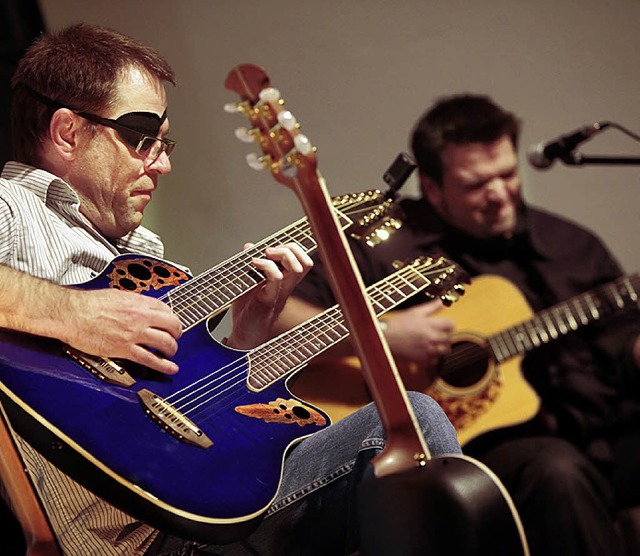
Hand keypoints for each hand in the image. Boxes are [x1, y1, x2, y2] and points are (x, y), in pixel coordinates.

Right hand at [64, 288, 182, 373]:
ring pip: (166, 342)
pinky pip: (151, 359)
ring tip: (170, 352)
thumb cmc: (87, 304)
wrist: (71, 313)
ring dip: (172, 349)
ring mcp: (134, 333)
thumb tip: (141, 306)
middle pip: (172, 325)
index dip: (171, 318)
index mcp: (138, 302)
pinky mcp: (125, 349)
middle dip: (176, 333)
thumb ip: (133, 302)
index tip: (170, 323)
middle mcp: (140, 317)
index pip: (167, 309)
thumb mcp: (117, 296)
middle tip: (174, 337)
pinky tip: (170, 368)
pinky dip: (164, 366)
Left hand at [227, 242, 312, 348]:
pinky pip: (276, 279)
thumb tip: (249, 246)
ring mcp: (279, 294)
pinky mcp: (268, 301)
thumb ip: (250, 265)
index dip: (293, 249)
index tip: (272, 249)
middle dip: (290, 249)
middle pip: (306, 262)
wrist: (243, 338)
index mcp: (286, 283)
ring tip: (264, 256)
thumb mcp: (248, 283)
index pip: (303, 261)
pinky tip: (254, 264)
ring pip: (297, 269)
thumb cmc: (247, 312)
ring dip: (282, 255)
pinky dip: (266, 266)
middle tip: (270, 251)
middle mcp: (287, 288)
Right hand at [383, 299, 453, 369]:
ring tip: (436, 343)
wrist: (385, 338)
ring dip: (443, 346)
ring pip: (445, 350)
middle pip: (449, 338)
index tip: (445, 324)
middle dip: (446, 335)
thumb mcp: (415, 312)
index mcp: (429, 324)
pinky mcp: (422, 359)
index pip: (450, 324)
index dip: (449, 324)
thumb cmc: (397, 325)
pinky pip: (436, 360)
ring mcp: (427, 349)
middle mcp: (431, 337)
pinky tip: (429, 352)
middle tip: (440, 333)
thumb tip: (441, 302)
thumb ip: (431, 307)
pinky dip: (434, 357)